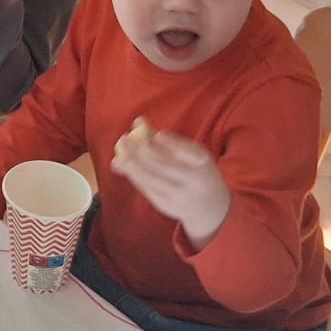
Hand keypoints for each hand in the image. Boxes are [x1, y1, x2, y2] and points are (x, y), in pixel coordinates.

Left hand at [113, 122, 231, 248]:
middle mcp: (194, 182)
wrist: (211, 207)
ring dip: (132, 165)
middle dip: (141, 152)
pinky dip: (133, 176)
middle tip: (125, 139)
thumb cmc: (197, 171)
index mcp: (203, 163)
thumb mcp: (192, 154)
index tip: (157, 133)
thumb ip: (168, 140)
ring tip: (119, 154)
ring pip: (151, 180)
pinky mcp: (166, 206)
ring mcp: (180, 197)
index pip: (189, 152)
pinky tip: (122, 165)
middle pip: (165, 166)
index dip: (172, 143)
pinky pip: (147, 189)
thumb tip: (138, 123)